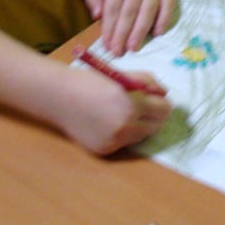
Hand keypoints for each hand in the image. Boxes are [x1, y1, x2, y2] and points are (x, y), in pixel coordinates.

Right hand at [51, 66, 170, 154]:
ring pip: (141, 137)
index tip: (156, 99)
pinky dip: (122, 134)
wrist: (59, 96)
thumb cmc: (90, 81)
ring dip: (139, 126)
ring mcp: (114, 141)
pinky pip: (124, 143)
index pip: (163, 110)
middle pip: (156, 127)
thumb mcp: (121, 75)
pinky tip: (108, 122)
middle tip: (143, 107)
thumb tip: (164, 93)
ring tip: (124, 113)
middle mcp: (125, 127)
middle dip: (153, 116)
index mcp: (131, 105)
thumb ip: (147, 82)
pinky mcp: (104, 149)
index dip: (161, 103)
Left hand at [85, 0, 177, 55]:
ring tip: (134, 48)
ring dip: (140, 32)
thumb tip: (97, 16)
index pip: (113, 9)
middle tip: (118, 52)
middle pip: (129, 13)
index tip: (107, 45)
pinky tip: (157, 34)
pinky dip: (163, 21)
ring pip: (147, 12)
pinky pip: (168, 7)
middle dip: (123, 35)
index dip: (109, 28)